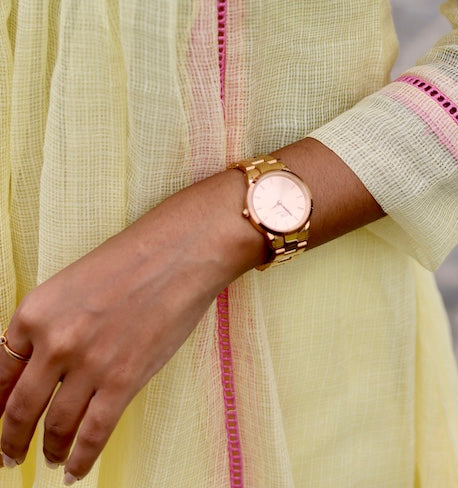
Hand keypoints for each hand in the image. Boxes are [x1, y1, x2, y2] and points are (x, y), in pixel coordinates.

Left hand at [0, 169, 261, 482]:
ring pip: (55, 427)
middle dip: (11, 441)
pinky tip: (76, 469)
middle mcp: (54, 341)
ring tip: (51, 458)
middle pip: (19, 410)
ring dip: (50, 450)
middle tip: (9, 455)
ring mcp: (89, 363)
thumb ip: (49, 326)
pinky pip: (92, 434)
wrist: (182, 249)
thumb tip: (34, 372)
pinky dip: (81, 459)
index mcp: (35, 312)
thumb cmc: (133, 259)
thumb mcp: (73, 285)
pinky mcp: (123, 380)